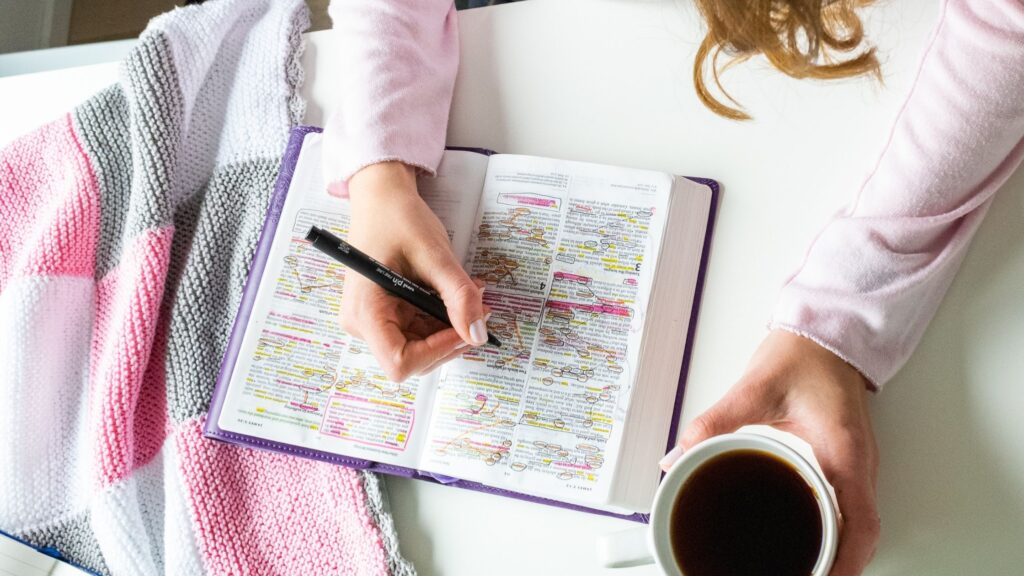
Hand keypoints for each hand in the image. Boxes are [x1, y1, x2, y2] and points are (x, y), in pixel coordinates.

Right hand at [339, 162, 487, 381]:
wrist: (381, 198)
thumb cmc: (398, 219)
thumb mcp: (435, 256)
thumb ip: (459, 296)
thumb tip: (478, 334)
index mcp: (365, 312)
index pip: (400, 362)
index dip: (437, 351)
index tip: (465, 327)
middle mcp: (363, 324)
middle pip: (413, 358)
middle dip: (450, 337)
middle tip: (479, 308)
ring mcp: (373, 321)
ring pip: (421, 347)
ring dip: (450, 327)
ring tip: (470, 295)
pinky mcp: (385, 314)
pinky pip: (419, 330)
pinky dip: (442, 317)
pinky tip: (454, 294)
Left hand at [666, 330, 880, 575]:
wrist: (825, 335)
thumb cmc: (803, 358)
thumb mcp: (753, 390)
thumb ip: (713, 424)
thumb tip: (679, 456)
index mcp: (844, 452)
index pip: (860, 523)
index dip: (845, 561)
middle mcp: (859, 464)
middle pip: (862, 533)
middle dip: (839, 565)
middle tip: (805, 575)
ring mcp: (857, 465)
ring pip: (859, 523)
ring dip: (839, 550)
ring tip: (807, 567)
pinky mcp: (847, 461)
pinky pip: (851, 507)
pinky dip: (837, 529)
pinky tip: (813, 536)